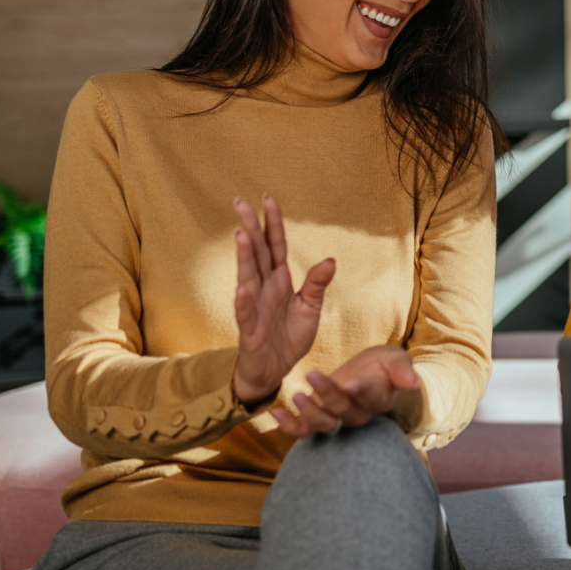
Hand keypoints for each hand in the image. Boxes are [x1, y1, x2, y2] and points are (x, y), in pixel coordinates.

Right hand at [231, 194, 335, 405]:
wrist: (276, 370)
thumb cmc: (290, 337)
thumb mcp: (310, 308)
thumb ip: (317, 284)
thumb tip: (330, 259)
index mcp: (279, 280)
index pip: (275, 246)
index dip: (272, 223)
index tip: (267, 198)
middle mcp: (264, 289)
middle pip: (256, 253)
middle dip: (249, 227)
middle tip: (240, 201)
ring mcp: (254, 307)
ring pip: (248, 277)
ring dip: (244, 257)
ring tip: (240, 235)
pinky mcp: (250, 330)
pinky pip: (245, 314)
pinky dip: (244, 301)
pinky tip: (242, 287)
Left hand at [270, 345, 419, 438]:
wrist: (368, 375)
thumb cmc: (383, 365)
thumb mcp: (395, 359)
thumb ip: (402, 369)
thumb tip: (413, 382)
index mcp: (377, 398)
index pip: (370, 397)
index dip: (360, 391)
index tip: (350, 383)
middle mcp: (358, 414)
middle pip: (343, 410)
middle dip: (328, 394)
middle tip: (313, 374)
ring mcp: (337, 420)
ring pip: (324, 424)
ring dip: (309, 413)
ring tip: (297, 396)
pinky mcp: (319, 420)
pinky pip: (303, 430)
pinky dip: (289, 426)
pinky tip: (275, 413)